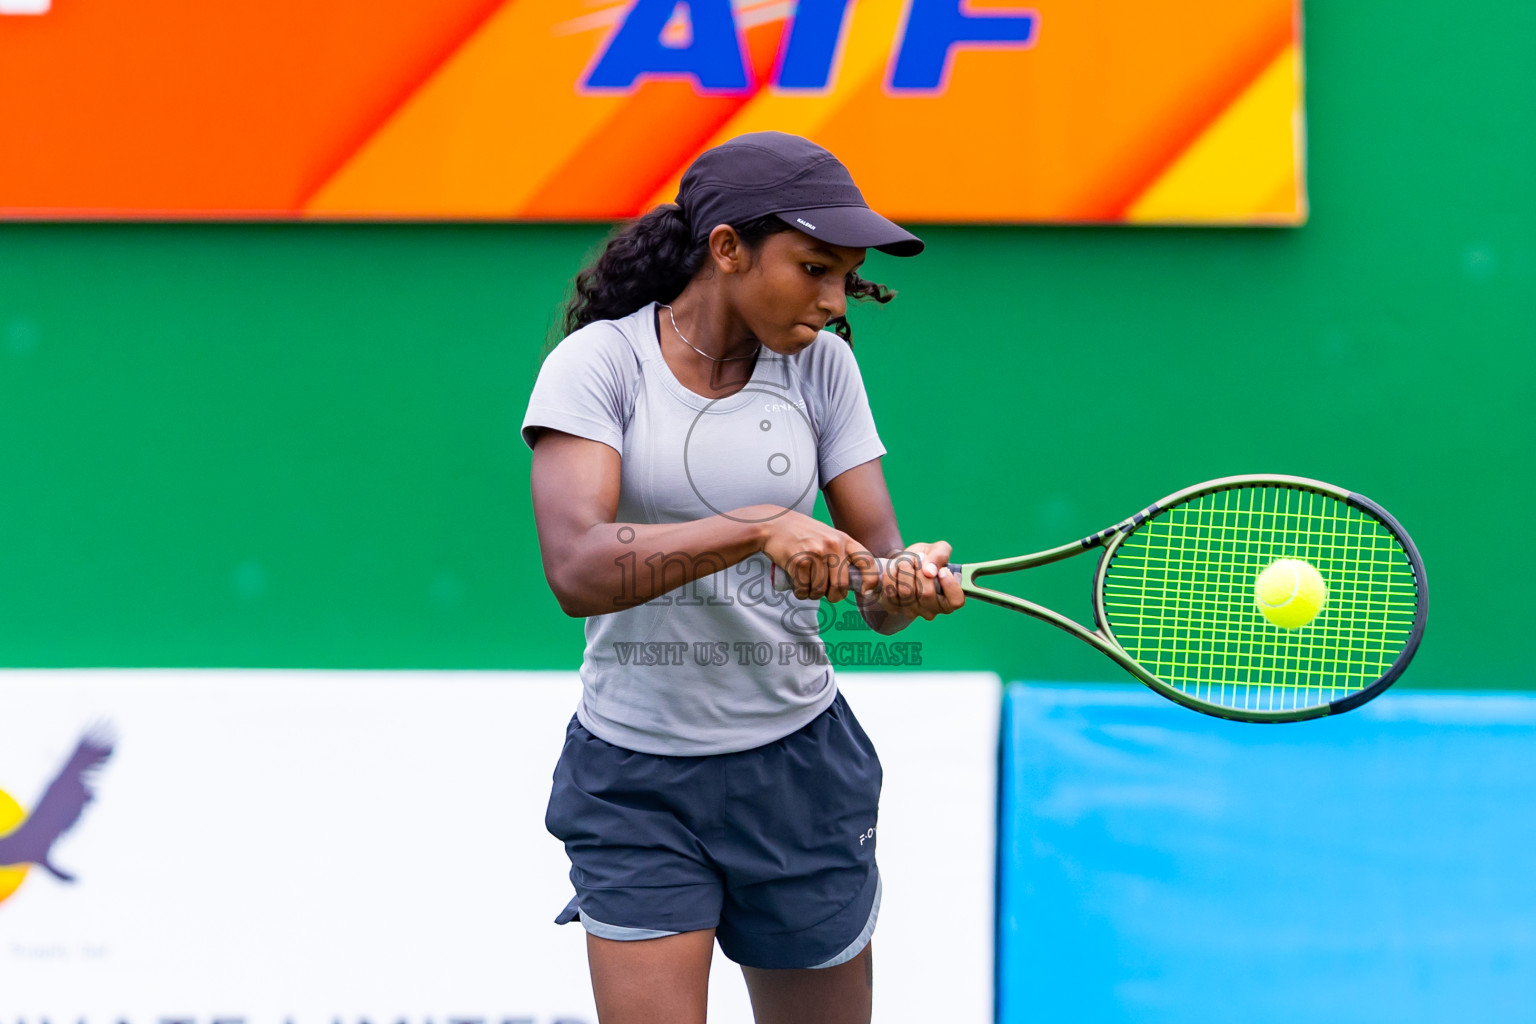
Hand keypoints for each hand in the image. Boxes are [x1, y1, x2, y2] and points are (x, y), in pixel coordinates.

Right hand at [755, 508, 875, 603]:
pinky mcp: (799, 561)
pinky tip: (797, 585)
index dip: (871, 581)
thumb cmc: (803, 534)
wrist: (773, 525)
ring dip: (813, 594)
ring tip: (807, 585)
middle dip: (833, 596)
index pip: (867, 561)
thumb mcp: (828, 536)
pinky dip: (800, 593)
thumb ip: (842, 553)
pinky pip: (804, 589)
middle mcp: (833, 545)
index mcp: (844, 539)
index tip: (866, 592)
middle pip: (840, 585)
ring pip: (820, 590)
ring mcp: (816, 553)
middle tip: (826, 593)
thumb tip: (858, 582)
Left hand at [872, 541, 964, 621]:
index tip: (943, 570)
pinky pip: (890, 592)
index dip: (950, 585)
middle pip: (926, 594)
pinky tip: (894, 569)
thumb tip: (930, 571)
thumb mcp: (937, 550)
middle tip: (918, 557)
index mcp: (949, 599)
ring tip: (905, 561)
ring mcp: (913, 611)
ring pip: (906, 592)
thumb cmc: (925, 559)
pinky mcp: (894, 608)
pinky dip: (890, 575)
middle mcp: (932, 610)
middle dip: (919, 568)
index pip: (956, 601)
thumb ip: (940, 556)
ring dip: (904, 569)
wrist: (902, 563)